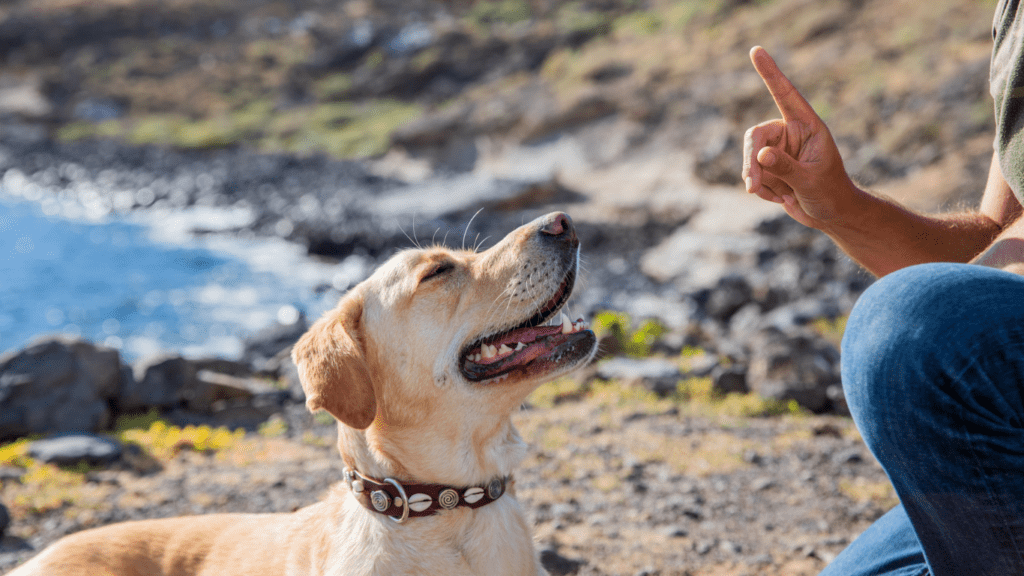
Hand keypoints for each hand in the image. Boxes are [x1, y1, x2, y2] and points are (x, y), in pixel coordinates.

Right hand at [742, 46, 858, 229]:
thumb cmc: (830, 194)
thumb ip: (786, 167)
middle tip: (752, 186)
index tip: (756, 51)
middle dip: (751, 162)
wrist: (832, 215)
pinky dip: (762, 189)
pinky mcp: (771, 167)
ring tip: (779, 197)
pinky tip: (781, 199)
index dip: (770, 73)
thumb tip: (760, 154)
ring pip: (751, 157)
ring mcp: (779, 150)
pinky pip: (753, 174)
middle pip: (756, 136)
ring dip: (758, 180)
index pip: (785, 95)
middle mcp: (791, 133)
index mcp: (808, 126)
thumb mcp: (811, 181)